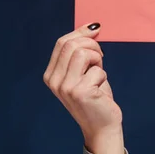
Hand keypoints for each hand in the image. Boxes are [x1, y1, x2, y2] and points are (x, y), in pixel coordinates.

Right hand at [43, 22, 124, 153]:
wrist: (102, 126)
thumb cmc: (97, 97)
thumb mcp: (86, 71)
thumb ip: (84, 52)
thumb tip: (92, 27)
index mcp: (51, 74)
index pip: (62, 42)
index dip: (81, 33)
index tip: (96, 30)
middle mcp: (53, 80)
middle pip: (71, 45)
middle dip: (92, 45)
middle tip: (101, 58)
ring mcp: (65, 87)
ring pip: (83, 53)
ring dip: (98, 59)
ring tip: (99, 73)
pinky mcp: (80, 92)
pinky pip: (98, 70)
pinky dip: (104, 76)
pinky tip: (100, 90)